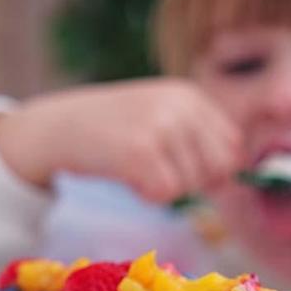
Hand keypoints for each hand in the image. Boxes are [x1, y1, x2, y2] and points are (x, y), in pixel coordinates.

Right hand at [0, 78, 241, 202]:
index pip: (233, 145)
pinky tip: (128, 176)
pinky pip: (166, 194)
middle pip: (219, 168)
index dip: (215, 169)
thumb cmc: (113, 129)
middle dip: (194, 182)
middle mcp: (180, 105)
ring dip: (165, 188)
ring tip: (136, 167)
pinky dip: (148, 195)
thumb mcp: (161, 117)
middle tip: (160, 172)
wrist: (57, 126)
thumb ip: (197, 139)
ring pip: (192, 184)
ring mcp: (161, 126)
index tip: (185, 170)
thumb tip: (233, 178)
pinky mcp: (140, 150)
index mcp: (190, 95)